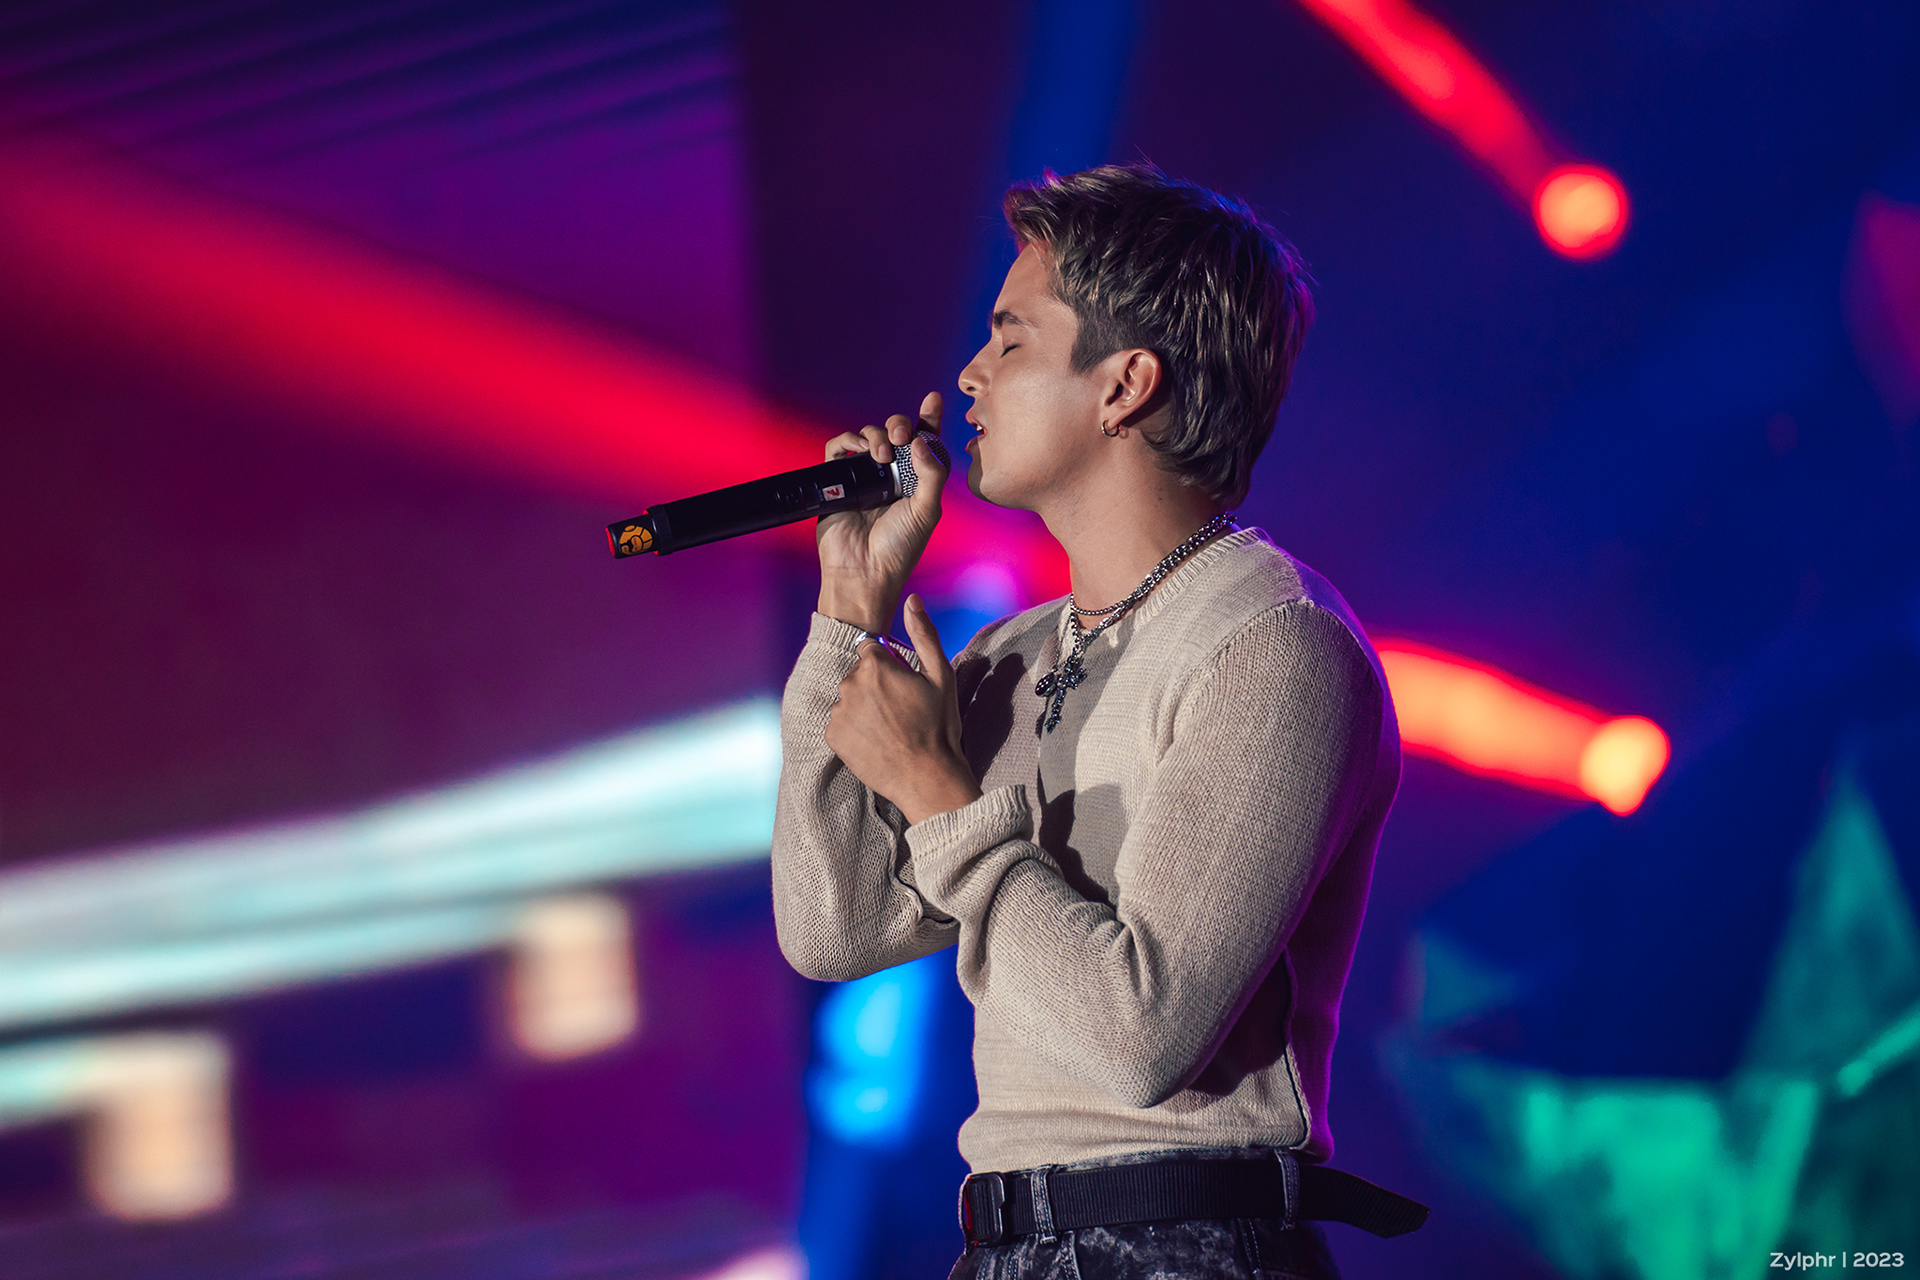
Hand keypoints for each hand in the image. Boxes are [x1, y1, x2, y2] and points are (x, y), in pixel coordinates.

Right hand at [817, 392, 948, 633]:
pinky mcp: (838, 480)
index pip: (925, 442)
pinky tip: (858, 449)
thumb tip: (920, 441)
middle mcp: (892, 475)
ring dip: (876, 434)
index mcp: (917, 481)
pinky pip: (838, 448)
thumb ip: (931, 473)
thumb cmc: (899, 547)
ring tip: (880, 455)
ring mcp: (865, 476)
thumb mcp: (927, 510)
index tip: (934, 398)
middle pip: (897, 432)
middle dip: (900, 424)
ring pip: (869, 435)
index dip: (929, 419)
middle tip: (900, 437)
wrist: (862, 570)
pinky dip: (847, 440)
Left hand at [824, 594, 980, 824]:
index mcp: (875, 665)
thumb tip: (912, 599)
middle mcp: (850, 684)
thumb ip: (924, 633)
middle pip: (858, 673)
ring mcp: (838, 711)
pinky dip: (853, 728)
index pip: (871, 648)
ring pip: (848, 698)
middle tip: (900, 710)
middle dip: (875, 685)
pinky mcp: (832, 736)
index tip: (902, 684)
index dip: (889, 665)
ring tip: (889, 728)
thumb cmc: (938, 726)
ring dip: (863, 707)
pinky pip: (839, 722)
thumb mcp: (940, 675)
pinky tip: (875, 740)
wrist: (926, 777)